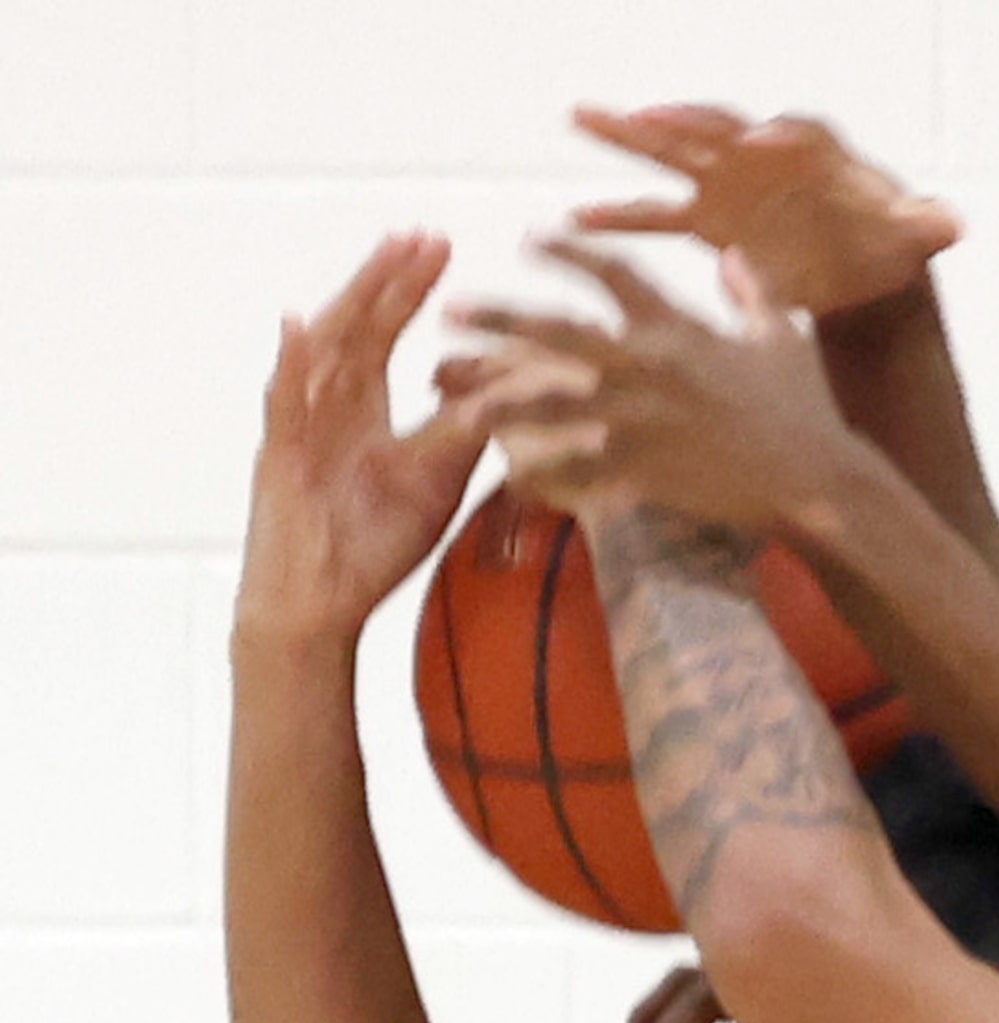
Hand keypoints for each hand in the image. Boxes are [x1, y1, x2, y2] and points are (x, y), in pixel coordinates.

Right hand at [237, 233, 488, 648]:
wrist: (321, 605)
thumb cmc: (372, 544)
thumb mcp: (434, 480)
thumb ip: (464, 432)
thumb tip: (511, 388)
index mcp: (359, 409)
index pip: (384, 336)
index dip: (408, 292)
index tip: (440, 247)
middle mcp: (325, 406)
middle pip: (358, 328)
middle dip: (390, 281)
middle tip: (424, 235)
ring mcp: (299, 426)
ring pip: (324, 351)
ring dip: (355, 301)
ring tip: (384, 257)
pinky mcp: (281, 458)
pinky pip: (284, 405)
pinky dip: (291, 365)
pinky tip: (301, 324)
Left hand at [446, 237, 860, 532]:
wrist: (819, 480)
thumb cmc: (807, 410)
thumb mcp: (783, 338)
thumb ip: (752, 292)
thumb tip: (736, 255)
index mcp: (680, 329)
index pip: (615, 275)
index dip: (570, 253)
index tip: (531, 241)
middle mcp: (652, 367)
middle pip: (558, 334)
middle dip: (500, 321)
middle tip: (450, 311)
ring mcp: (644, 420)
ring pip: (551, 408)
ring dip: (498, 403)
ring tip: (455, 403)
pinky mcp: (646, 471)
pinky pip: (577, 473)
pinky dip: (543, 477)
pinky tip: (508, 477)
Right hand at [572, 102, 959, 316]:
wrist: (861, 270)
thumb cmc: (887, 245)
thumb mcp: (912, 238)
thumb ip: (926, 225)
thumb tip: (954, 224)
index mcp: (815, 153)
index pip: (795, 134)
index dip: (779, 136)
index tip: (763, 142)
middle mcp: (763, 157)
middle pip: (717, 127)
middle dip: (679, 119)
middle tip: (637, 110)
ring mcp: (730, 185)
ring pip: (674, 155)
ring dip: (627, 140)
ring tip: (582, 119)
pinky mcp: (709, 221)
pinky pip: (659, 215)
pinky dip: (622, 218)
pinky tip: (578, 220)